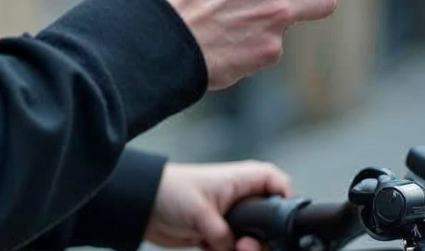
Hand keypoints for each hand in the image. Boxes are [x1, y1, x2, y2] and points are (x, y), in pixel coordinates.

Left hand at [144, 160, 292, 249]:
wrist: (140, 204)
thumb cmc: (169, 191)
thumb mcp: (201, 213)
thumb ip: (222, 235)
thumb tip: (233, 249)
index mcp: (239, 181)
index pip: (275, 181)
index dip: (284, 197)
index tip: (281, 220)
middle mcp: (237, 198)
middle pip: (267, 220)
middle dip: (261, 239)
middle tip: (245, 246)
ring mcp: (225, 218)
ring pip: (249, 240)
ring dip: (242, 250)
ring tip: (227, 249)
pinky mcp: (213, 235)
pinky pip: (229, 249)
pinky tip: (209, 249)